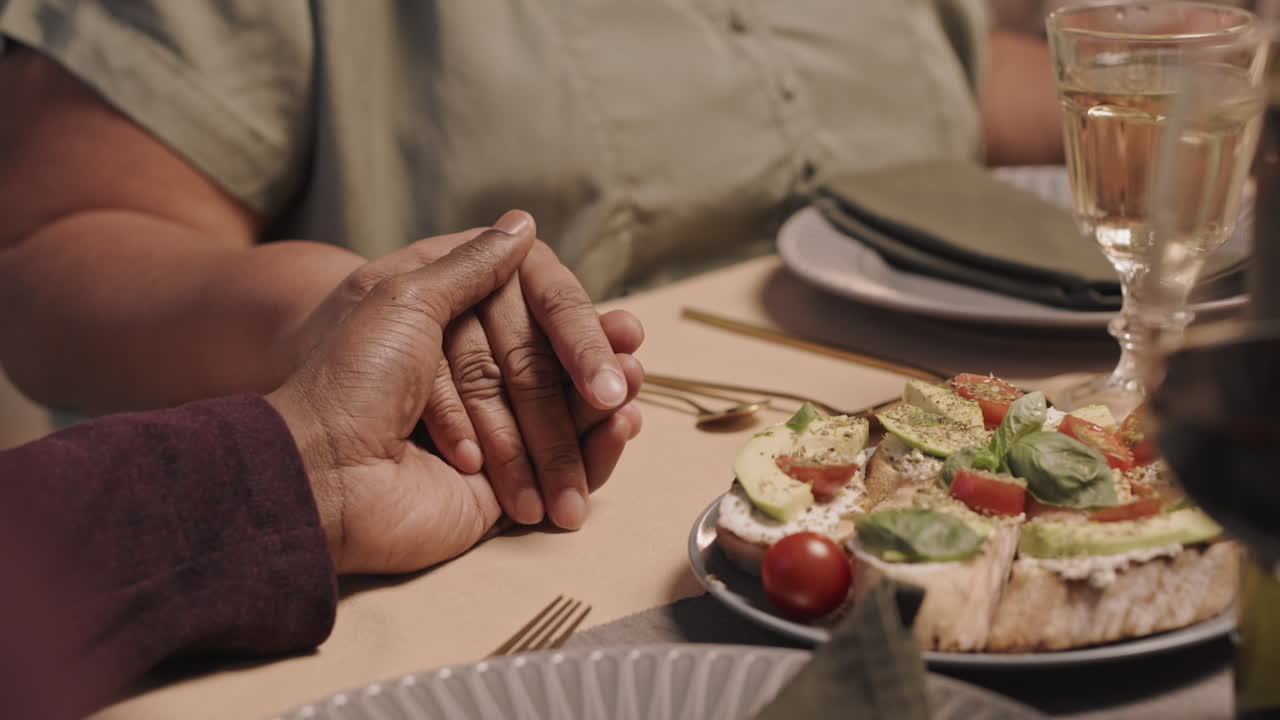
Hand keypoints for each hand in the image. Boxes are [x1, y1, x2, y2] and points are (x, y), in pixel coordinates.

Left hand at [266, 225, 642, 573]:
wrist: (322, 472)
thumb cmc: (352, 379)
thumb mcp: (407, 299)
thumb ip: (471, 266)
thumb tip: (521, 224)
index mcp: (448, 331)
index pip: (530, 318)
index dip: (575, 324)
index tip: (619, 323)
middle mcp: (469, 381)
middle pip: (551, 373)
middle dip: (595, 371)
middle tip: (631, 366)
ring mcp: (487, 439)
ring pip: (562, 422)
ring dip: (603, 412)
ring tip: (632, 400)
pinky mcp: (498, 492)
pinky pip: (558, 473)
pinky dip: (595, 454)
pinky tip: (620, 432)